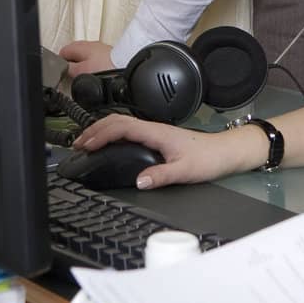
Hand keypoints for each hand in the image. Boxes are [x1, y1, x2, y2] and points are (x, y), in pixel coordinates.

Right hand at [60, 40, 114, 76]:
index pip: (63, 51)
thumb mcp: (81, 72)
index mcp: (81, 46)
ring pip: (87, 57)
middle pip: (75, 53)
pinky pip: (98, 61)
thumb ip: (68, 69)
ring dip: (85, 67)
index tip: (62, 73)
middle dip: (73, 65)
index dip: (60, 64)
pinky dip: (96, 68)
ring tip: (88, 77)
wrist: (128, 68)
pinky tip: (100, 76)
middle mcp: (92, 45)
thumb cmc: (107, 67)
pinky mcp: (112, 56)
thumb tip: (62, 70)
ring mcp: (103, 50)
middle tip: (73, 76)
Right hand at [73, 113, 264, 188]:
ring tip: (86, 142)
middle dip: (94, 130)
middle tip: (77, 144)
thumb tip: (139, 181)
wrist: (226, 152)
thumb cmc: (209, 158)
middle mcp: (154, 129)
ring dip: (102, 130)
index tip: (85, 145)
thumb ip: (161, 176)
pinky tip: (109, 144)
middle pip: (117, 121)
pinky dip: (113, 134)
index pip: (122, 126)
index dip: (100, 134)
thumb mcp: (185, 171)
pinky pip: (130, 130)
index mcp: (157, 132)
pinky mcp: (158, 137)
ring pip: (123, 124)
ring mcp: (156, 131)